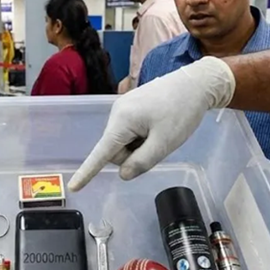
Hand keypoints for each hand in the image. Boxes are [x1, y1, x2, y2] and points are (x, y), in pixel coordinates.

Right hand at [68, 57, 234, 190]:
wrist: (196, 83)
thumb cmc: (182, 111)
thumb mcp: (165, 142)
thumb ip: (142, 162)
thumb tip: (124, 174)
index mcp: (122, 120)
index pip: (102, 153)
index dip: (87, 172)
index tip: (74, 187)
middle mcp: (117, 113)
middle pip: (116, 150)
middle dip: (134, 155)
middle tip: (159, 144)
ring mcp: (123, 108)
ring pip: (124, 143)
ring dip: (140, 145)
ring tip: (161, 131)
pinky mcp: (131, 107)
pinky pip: (130, 132)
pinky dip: (142, 137)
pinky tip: (158, 126)